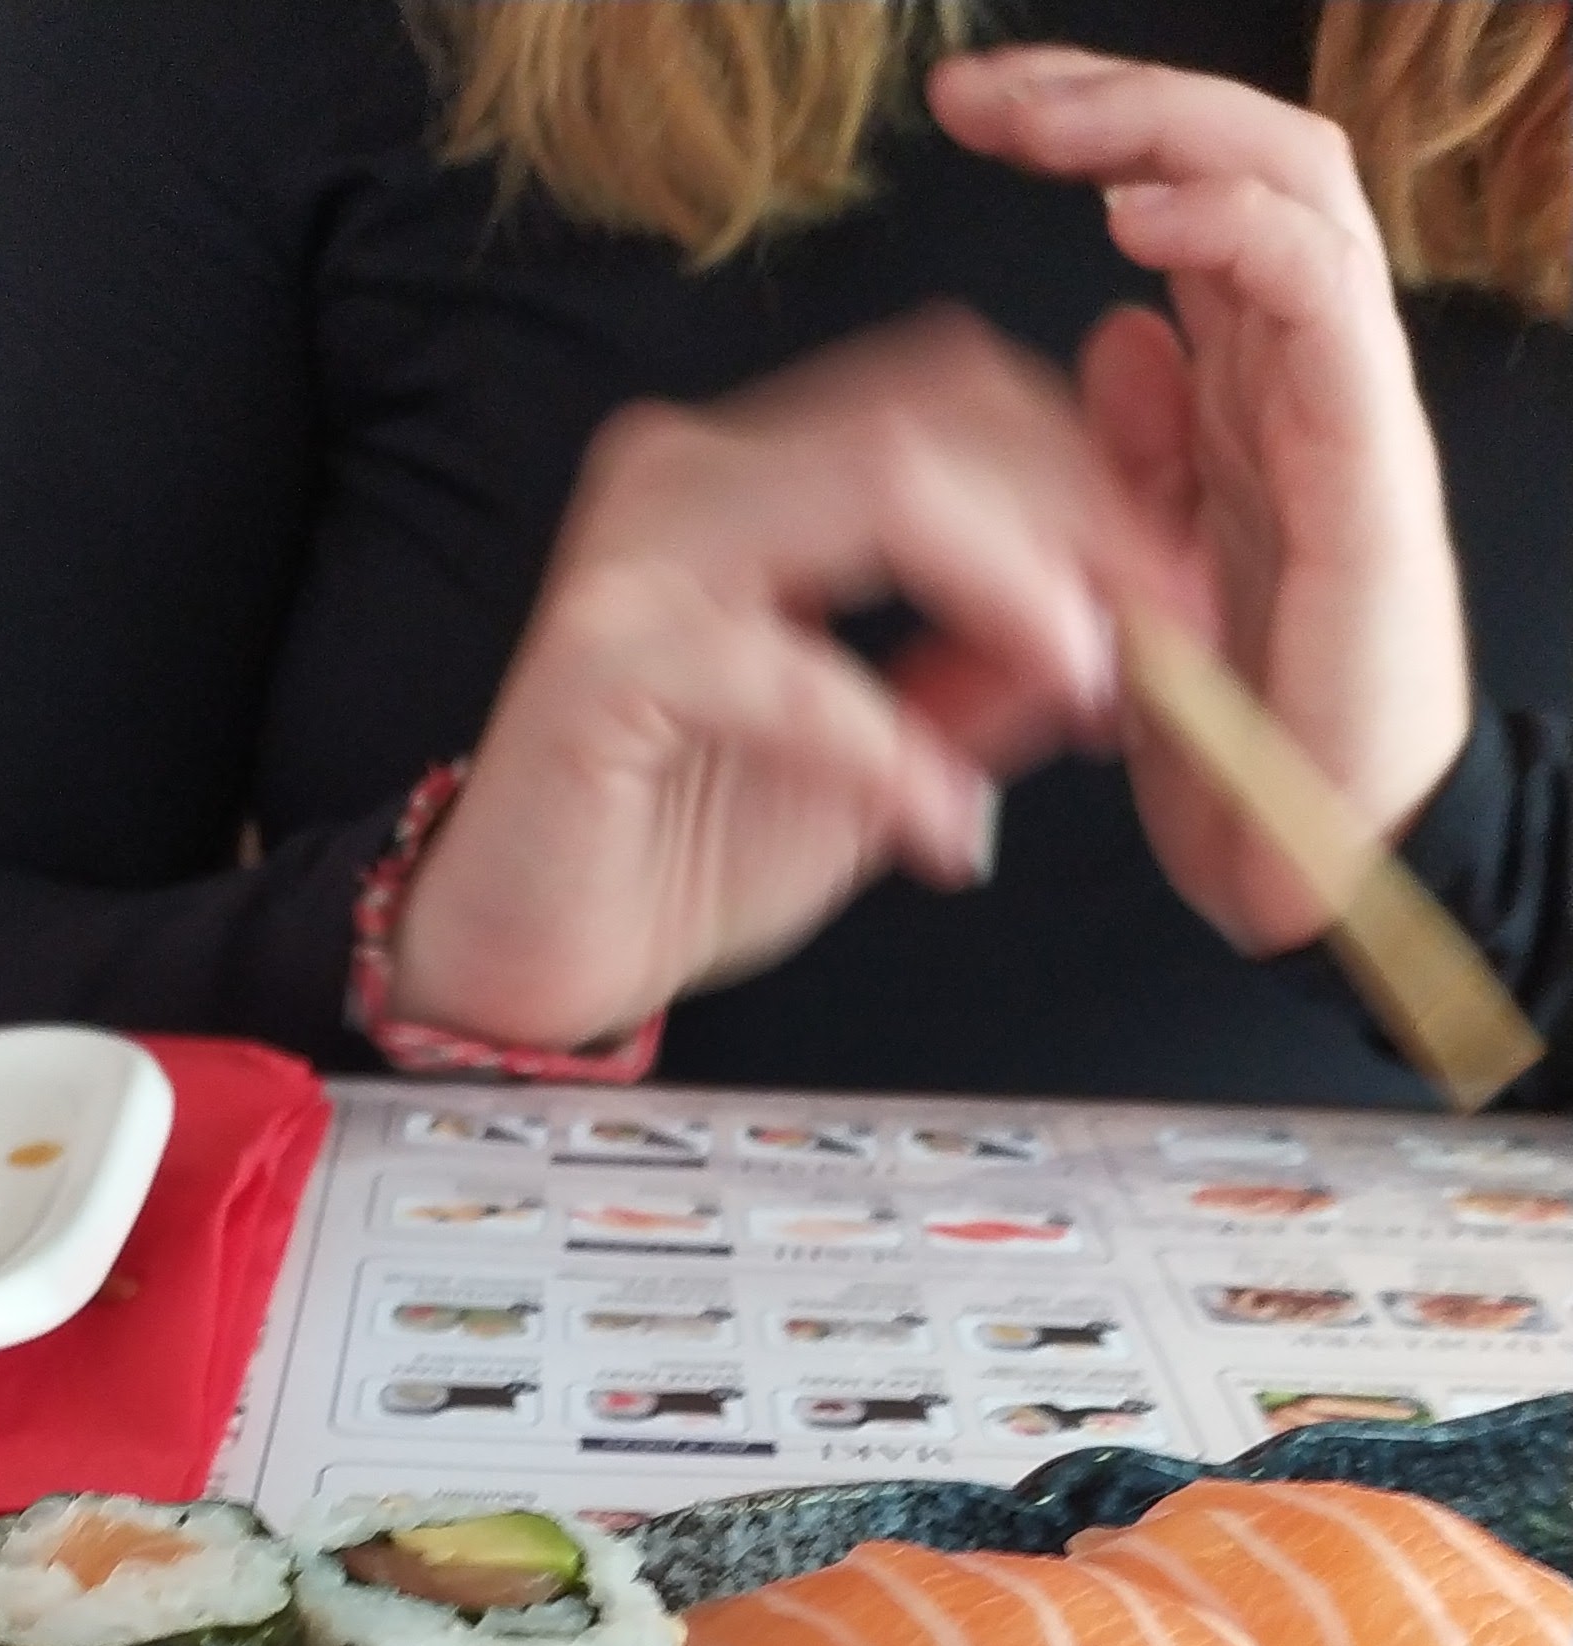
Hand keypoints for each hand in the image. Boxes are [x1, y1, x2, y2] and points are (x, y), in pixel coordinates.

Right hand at [389, 309, 1185, 1051]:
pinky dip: (897, 751)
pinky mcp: (607, 657)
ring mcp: (641, 551)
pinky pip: (795, 669)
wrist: (536, 959)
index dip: (1094, 475)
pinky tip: (949, 832)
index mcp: (758, 477)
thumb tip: (1127, 624)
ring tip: (1088, 690)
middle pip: (936, 413)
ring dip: (1019, 585)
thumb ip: (987, 680)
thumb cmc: (682, 853)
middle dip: (1085, 515)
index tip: (1183, 589)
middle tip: (1171, 630)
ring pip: (883, 485)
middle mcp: (692, 475)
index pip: (955, 400)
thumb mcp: (888, 760)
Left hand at [930, 43, 1470, 951]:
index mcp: (1248, 388)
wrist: (1317, 865)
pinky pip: (1320, 293)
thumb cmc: (1240, 743)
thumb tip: (1112, 337)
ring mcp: (1345, 402)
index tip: (963, 111)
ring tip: (1048, 123)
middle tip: (978, 92)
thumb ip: (1135, 461)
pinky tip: (1136, 215)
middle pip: (1237, 150)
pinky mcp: (1368, 457)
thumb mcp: (1143, 581)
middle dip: (1105, 94)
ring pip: (1293, 180)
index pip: (1184, 191)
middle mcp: (1306, 371)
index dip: (1084, 129)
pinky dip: (1231, 230)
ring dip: (1163, 128)